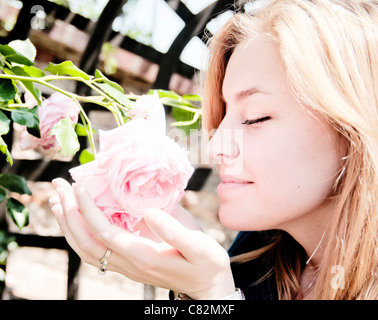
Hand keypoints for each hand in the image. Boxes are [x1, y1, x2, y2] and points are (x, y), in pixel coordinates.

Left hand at [50, 178, 234, 298]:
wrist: (207, 287)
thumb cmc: (206, 264)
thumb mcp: (198, 245)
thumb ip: (173, 229)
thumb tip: (148, 211)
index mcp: (143, 256)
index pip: (104, 233)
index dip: (88, 210)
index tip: (79, 186)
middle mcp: (128, 264)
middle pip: (86, 242)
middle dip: (69, 214)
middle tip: (58, 186)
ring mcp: (126, 267)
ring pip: (86, 250)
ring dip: (69, 226)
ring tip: (58, 201)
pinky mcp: (128, 264)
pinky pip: (95, 252)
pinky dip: (79, 235)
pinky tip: (78, 221)